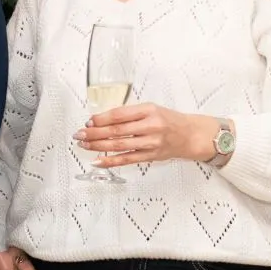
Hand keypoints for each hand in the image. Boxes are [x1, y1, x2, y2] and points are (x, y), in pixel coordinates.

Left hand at [74, 104, 216, 168]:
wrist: (190, 135)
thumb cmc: (169, 120)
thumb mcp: (151, 108)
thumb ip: (130, 113)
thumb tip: (102, 119)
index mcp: (149, 110)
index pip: (119, 115)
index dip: (101, 119)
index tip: (88, 121)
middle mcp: (150, 126)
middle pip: (116, 131)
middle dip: (94, 133)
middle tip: (80, 134)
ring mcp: (150, 143)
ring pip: (119, 146)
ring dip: (98, 146)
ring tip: (84, 145)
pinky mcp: (151, 156)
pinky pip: (127, 159)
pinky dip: (110, 161)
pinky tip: (98, 160)